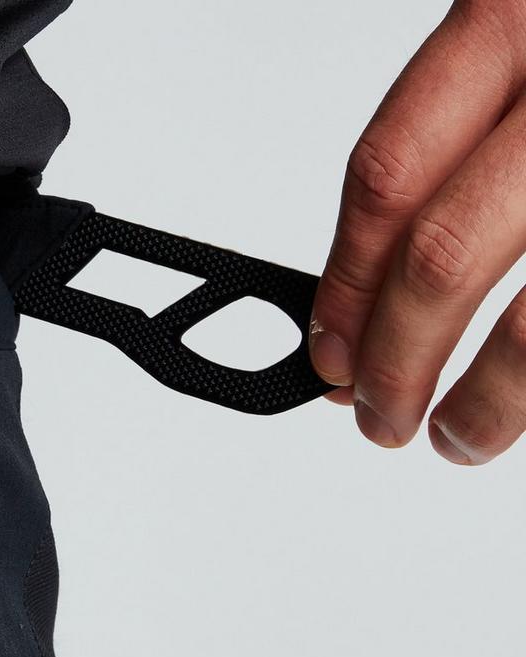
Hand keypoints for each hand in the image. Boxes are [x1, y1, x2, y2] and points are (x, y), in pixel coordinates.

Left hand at [310, 0, 525, 464]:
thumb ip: (470, 145)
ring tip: (456, 435)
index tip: (329, 346)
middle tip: (377, 414)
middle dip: (397, 358)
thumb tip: (373, 283)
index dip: (345, 278)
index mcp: (515, 21)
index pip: (388, 172)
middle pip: (443, 255)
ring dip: (488, 400)